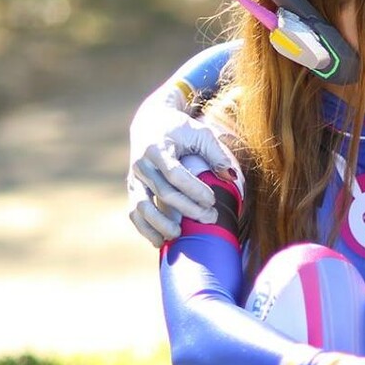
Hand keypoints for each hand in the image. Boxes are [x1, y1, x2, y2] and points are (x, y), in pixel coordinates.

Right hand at [128, 100, 235, 245]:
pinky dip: (145, 229)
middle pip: (164, 193)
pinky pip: (134, 213)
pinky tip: (160, 242)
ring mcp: (135, 178)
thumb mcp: (200, 132)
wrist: (150, 122)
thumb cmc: (180, 129)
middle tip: (211, 219)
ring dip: (161, 225)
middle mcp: (142, 164)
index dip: (194, 190)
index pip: (175, 174)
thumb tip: (231, 177)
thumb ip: (216, 153)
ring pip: (142, 207)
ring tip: (180, 236)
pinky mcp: (133, 189)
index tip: (212, 200)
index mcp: (157, 148)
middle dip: (188, 210)